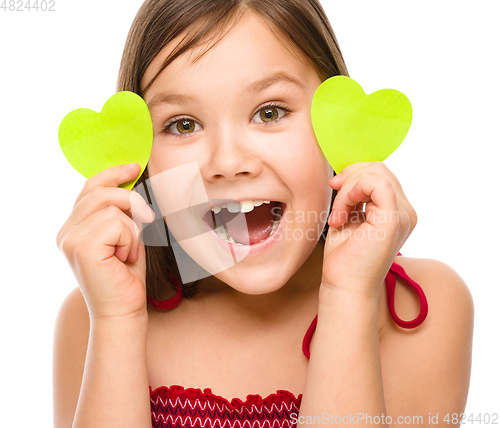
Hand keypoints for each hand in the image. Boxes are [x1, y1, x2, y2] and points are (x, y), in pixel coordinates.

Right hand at [56, 163, 154, 319]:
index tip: (134, 166)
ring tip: (127, 252)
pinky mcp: (81, 247)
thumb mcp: (125, 237)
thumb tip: (130, 183)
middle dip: (131, 202)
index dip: (112, 174)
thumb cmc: (127, 276)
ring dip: (132, 230)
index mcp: (73, 227)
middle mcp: (66, 231)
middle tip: (147, 220)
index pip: (89, 188)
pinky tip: (124, 259)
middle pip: (100, 192)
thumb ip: (120, 212)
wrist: (124, 310)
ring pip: (113, 208)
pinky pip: (117, 223)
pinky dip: (130, 240)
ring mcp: (70, 239)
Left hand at [322, 162, 416, 298]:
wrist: (345, 286)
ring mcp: (403, 215)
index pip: (380, 173)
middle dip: (350, 178)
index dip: (354, 174)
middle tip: (336, 206)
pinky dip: (354, 191)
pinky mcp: (393, 220)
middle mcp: (406, 212)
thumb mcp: (351, 216)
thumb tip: (350, 170)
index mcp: (398, 210)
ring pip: (376, 173)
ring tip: (338, 216)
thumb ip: (357, 194)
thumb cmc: (345, 256)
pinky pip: (377, 184)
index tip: (336, 189)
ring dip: (347, 189)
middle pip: (379, 168)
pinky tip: (343, 213)